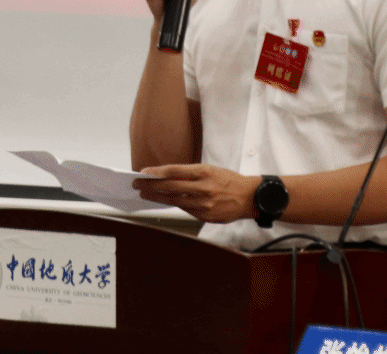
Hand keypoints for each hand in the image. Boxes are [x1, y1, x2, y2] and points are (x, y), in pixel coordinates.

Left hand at [134, 164, 257, 223]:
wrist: (249, 197)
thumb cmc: (228, 180)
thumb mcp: (210, 169)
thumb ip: (189, 173)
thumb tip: (166, 175)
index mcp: (204, 172)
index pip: (174, 171)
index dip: (156, 172)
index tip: (143, 172)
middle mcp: (203, 188)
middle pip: (171, 187)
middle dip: (151, 185)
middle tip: (137, 183)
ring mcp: (204, 204)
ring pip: (175, 200)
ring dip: (157, 197)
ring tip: (144, 193)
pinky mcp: (205, 216)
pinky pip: (185, 210)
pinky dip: (172, 204)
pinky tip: (163, 201)